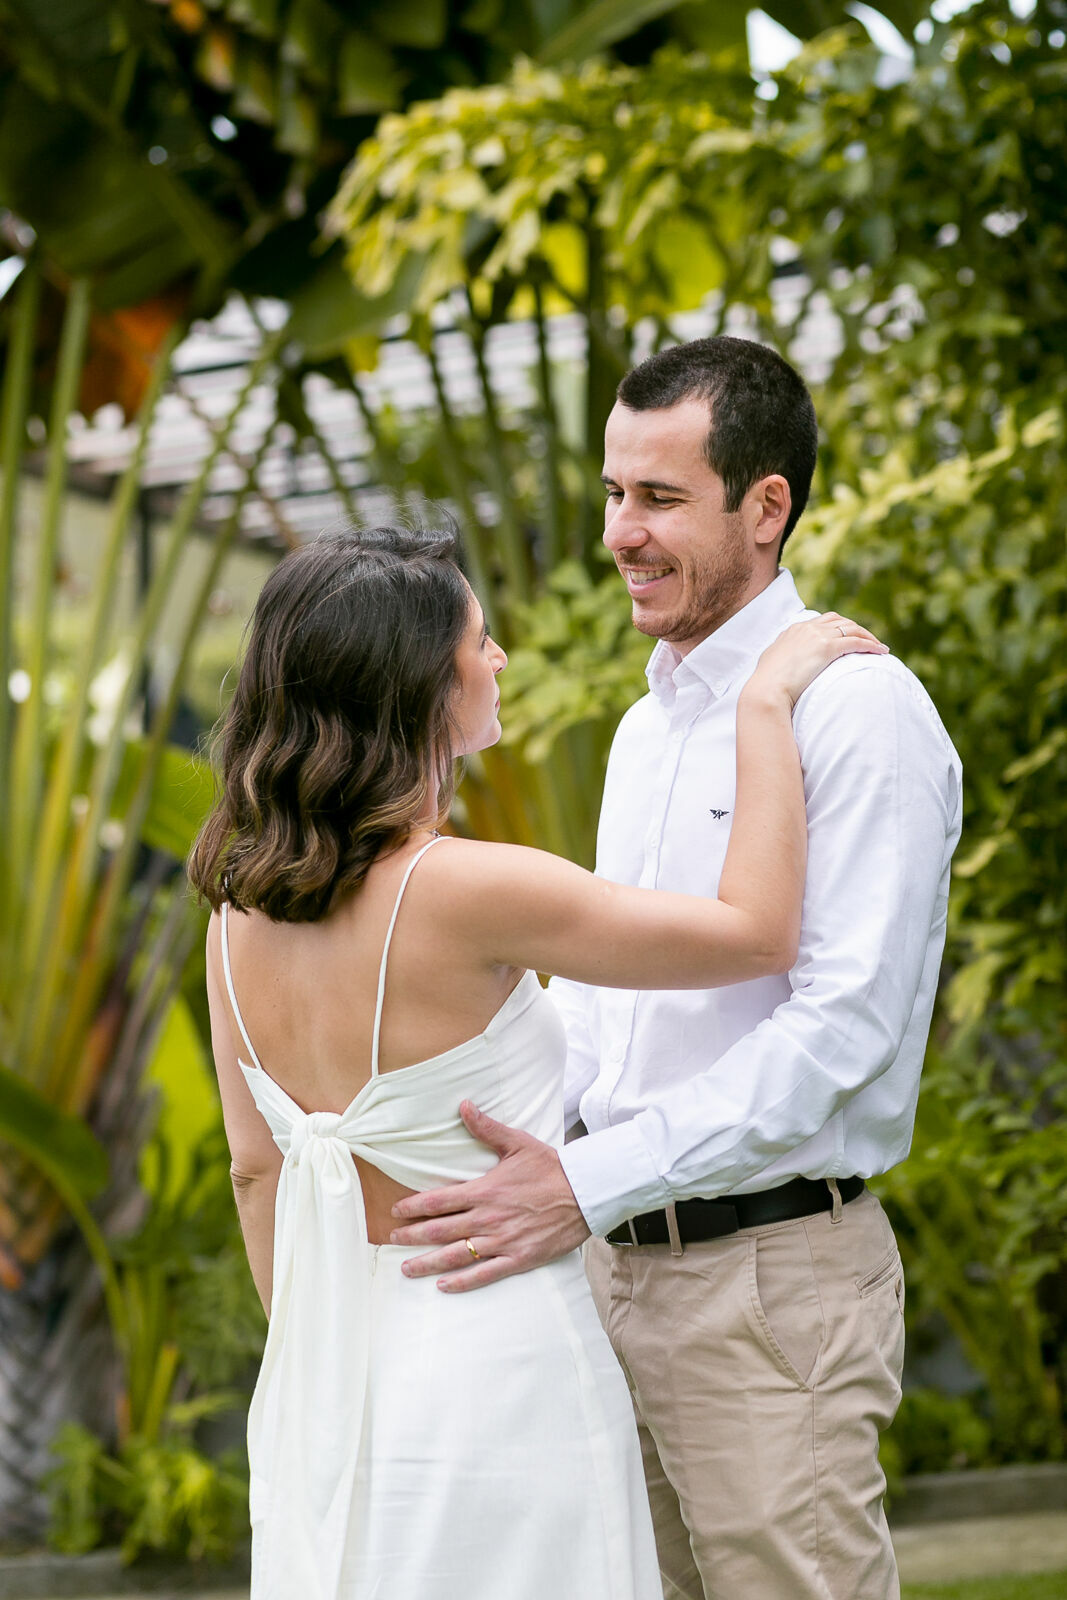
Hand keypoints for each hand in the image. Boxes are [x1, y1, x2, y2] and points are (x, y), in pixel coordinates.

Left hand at [389, 1102, 590, 1291]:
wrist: (585, 1193)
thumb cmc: (551, 1167)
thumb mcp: (518, 1143)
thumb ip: (486, 1128)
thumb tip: (464, 1106)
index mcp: (484, 1191)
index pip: (438, 1200)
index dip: (413, 1207)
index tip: (396, 1211)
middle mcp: (488, 1219)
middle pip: (440, 1230)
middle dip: (412, 1236)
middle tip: (391, 1240)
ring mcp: (502, 1241)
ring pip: (456, 1255)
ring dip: (428, 1263)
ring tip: (407, 1268)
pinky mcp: (518, 1259)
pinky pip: (484, 1274)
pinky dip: (462, 1282)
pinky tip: (444, 1286)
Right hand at [747, 613, 887, 707]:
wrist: (766, 690)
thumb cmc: (766, 683)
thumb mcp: (772, 662)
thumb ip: (782, 655)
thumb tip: (783, 662)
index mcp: (794, 629)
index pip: (823, 621)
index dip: (839, 627)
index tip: (849, 636)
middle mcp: (807, 628)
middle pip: (840, 620)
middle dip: (856, 628)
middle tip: (868, 641)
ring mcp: (817, 636)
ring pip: (851, 628)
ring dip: (868, 636)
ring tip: (879, 647)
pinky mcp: (827, 648)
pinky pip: (856, 642)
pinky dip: (871, 645)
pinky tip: (881, 651)